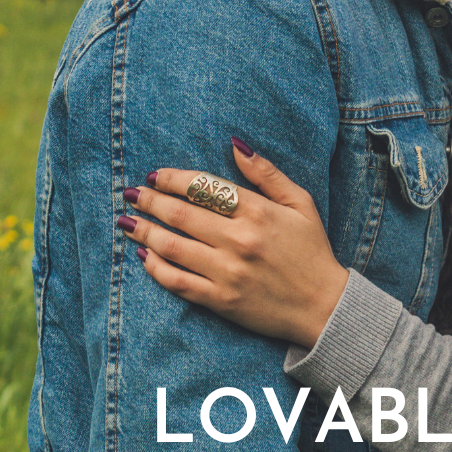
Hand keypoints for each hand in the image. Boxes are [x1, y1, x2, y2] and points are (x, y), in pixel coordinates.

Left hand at [116, 139, 346, 348]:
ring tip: (127, 222)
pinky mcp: (221, 300)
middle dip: (149, 201)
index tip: (154, 175)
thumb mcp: (300, 203)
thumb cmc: (312, 251)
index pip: (203, 187)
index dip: (173, 179)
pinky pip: (178, 282)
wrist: (324, 306)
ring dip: (143, 231)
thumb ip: (267, 174)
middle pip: (180, 215)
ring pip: (172, 246)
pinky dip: (155, 267)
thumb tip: (235, 145)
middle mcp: (240, 240)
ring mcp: (228, 272)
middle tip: (130, 194)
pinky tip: (144, 255)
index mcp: (259, 212)